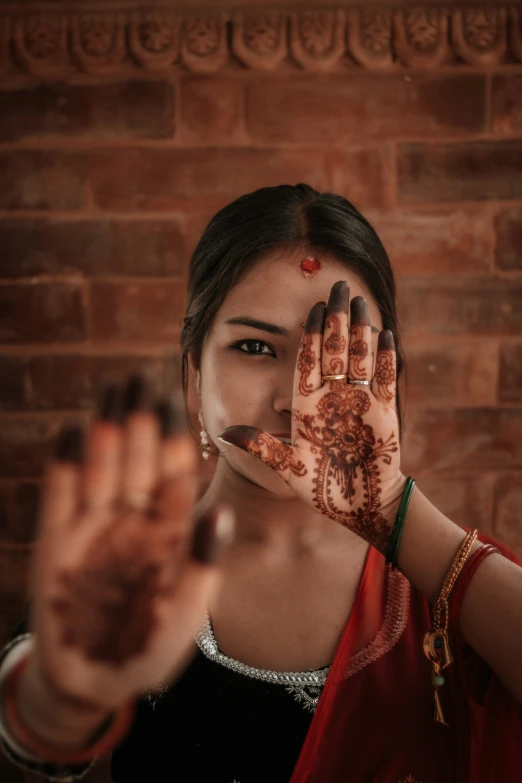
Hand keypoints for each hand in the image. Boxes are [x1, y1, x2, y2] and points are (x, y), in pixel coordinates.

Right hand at [28, 376, 232, 711]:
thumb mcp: (185, 614)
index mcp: (168, 530)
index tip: (176, 400)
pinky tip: (73, 431)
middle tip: (139, 376)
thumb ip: (202, 567)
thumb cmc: (149, 648)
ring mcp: (93, 528)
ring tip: (110, 389)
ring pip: (100, 467)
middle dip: (139, 419)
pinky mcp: (57, 542)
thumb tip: (222, 516)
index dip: (174, 437)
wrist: (91, 682)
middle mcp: (132, 520)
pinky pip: (60, 497)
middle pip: (137, 459)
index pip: (174, 474)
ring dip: (105, 429)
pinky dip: (65, 466)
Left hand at [218, 281, 404, 553]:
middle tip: (338, 286)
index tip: (312, 308)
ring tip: (360, 302)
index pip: (307, 361)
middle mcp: (331, 397)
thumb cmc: (318, 489)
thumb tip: (225, 432)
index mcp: (306, 405)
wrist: (356, 505)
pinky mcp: (383, 412)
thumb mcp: (287, 465)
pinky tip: (387, 333)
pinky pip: (384, 379)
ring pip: (358, 358)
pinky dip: (385, 358)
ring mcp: (357, 402)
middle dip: (335, 319)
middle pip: (333, 351)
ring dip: (360, 330)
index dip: (310, 336)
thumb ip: (260, 446)